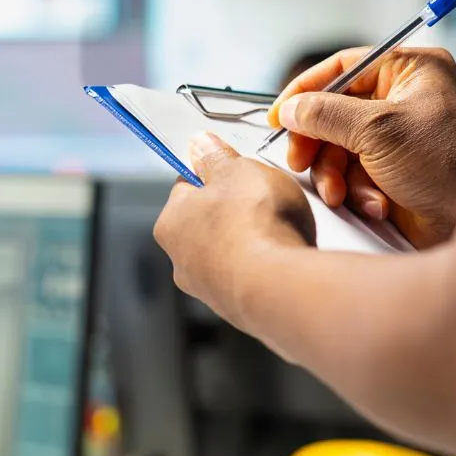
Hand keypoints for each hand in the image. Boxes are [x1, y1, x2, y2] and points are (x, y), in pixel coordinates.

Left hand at [153, 133, 315, 322]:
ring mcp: (211, 290)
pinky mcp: (240, 310)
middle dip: (234, 211)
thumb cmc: (254, 224)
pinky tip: (286, 257)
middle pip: (209, 223)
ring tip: (281, 229)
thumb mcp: (237, 169)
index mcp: (170, 223)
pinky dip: (267, 268)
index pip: (186, 189)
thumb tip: (200, 145)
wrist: (281, 286)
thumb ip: (217, 157)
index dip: (211, 174)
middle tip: (262, 197)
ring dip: (252, 241)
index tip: (231, 168)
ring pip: (232, 253)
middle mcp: (182, 261)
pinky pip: (254, 278)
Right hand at [269, 47, 455, 248]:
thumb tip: (290, 109)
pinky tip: (374, 204)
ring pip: (338, 146)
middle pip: (334, 109)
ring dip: (335, 173)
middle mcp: (404, 98)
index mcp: (411, 70)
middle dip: (318, 141)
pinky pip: (353, 172)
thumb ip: (326, 114)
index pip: (344, 66)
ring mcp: (398, 136)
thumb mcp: (380, 131)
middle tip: (300, 161)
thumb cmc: (446, 167)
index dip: (307, 89)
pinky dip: (355, 190)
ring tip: (340, 194)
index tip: (279, 116)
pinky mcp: (393, 169)